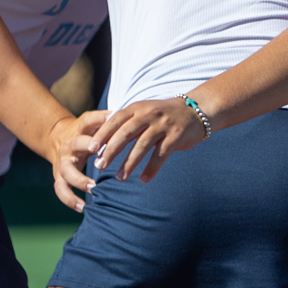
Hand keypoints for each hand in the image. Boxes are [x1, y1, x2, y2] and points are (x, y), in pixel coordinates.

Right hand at [46, 110, 106, 212]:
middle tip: (100, 162)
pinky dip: (70, 201)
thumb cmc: (84, 132)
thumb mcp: (92, 122)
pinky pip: (61, 191)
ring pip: (65, 174)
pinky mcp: (59, 178)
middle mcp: (68, 147)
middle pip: (73, 149)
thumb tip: (119, 112)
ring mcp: (61, 164)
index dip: (95, 128)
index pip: (87, 124)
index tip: (103, 140)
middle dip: (87, 151)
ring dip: (78, 182)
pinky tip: (83, 208)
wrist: (56, 138)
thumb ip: (104, 119)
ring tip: (93, 189)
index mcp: (78, 131)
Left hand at [87, 97, 208, 181]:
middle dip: (110, 151)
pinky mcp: (176, 137)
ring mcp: (163, 125)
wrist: (196, 110)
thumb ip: (127, 124)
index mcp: (137, 108)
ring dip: (129, 164)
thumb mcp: (144, 113)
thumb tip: (104, 143)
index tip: (90, 149)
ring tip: (119, 178)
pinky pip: (160, 155)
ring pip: (141, 146)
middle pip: (125, 134)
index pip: (115, 120)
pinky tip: (144, 179)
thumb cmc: (164, 115)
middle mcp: (148, 114)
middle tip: (99, 166)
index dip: (102, 135)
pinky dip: (151, 168)